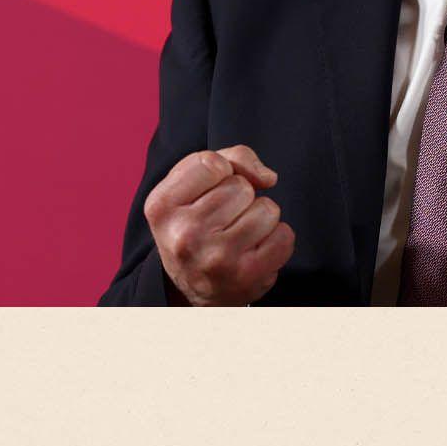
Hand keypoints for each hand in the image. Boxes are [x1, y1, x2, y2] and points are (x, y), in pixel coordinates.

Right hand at [143, 144, 294, 305]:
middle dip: (241, 195)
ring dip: (260, 216)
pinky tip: (255, 248)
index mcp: (161, 206)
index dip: (221, 170)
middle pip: (241, 186)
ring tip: (240, 232)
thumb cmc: (195, 225)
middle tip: (225, 217)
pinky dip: (276, 238)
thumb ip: (230, 159)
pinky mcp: (246, 277)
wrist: (192, 287)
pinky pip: (284, 236)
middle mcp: (184, 235)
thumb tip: (267, 178)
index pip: (211, 163)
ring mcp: (216, 259)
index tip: (212, 187)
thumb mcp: (192, 185)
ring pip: (267, 209)